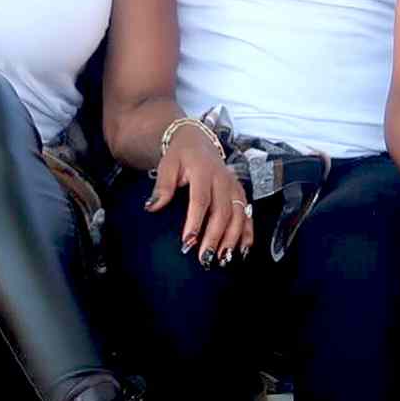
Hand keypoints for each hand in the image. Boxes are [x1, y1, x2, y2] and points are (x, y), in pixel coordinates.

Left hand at [145, 127, 251, 266]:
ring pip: (238, 214)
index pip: (200, 199)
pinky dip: (247, 232)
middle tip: (205, 258)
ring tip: (223, 259)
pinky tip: (244, 249)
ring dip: (232, 238)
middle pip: (222, 211)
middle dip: (214, 237)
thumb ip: (162, 186)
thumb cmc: (180, 156)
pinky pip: (247, 213)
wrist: (197, 141)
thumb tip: (152, 207)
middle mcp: (222, 179)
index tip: (188, 242)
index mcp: (203, 171)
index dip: (195, 221)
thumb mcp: (167, 166)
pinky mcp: (240, 192)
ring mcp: (234, 186)